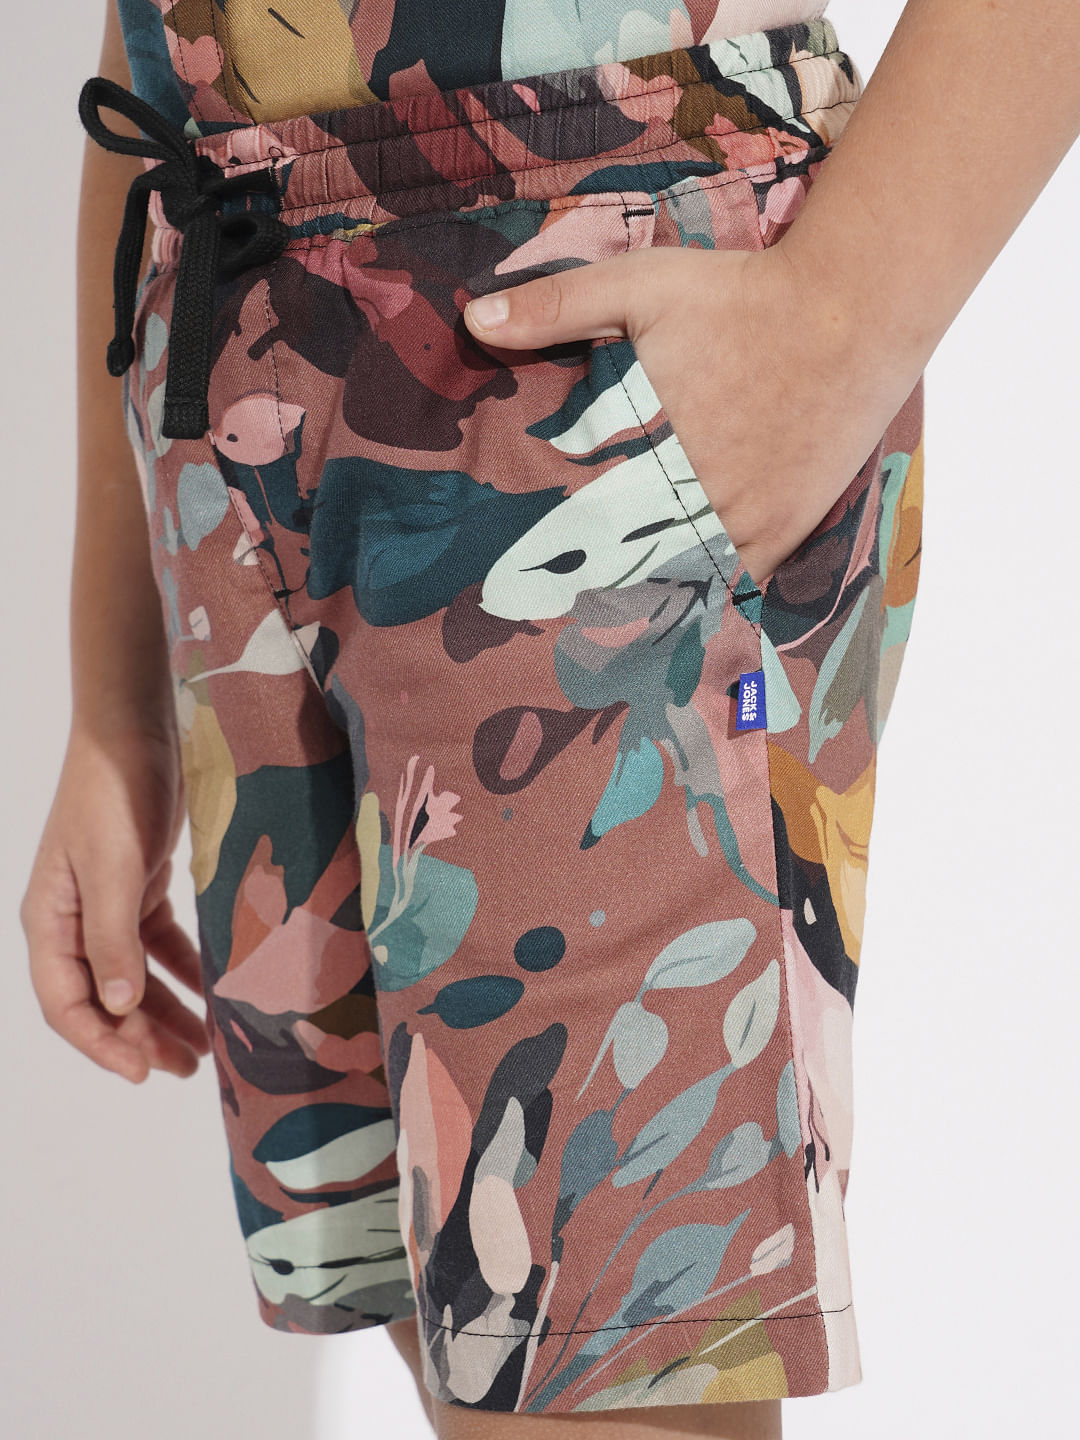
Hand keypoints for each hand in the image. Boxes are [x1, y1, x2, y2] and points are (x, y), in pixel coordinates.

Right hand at [20, 725, 209, 1083]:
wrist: (134, 730)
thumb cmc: (112, 794)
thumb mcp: (112, 868)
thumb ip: (113, 939)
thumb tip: (117, 1007)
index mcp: (49, 922)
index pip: (67, 1004)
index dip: (103, 1043)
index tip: (145, 1071)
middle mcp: (73, 921)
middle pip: (105, 998)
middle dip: (144, 1037)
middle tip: (189, 1068)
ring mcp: (106, 905)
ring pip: (136, 976)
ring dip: (168, 1010)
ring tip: (206, 1047)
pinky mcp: (140, 887)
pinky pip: (162, 944)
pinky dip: (185, 969)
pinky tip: (215, 991)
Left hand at [463, 241, 924, 589]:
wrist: (851, 309)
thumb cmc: (742, 294)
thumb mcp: (642, 283)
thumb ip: (559, 304)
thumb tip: (477, 320)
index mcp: (649, 446)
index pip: (582, 522)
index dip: (548, 559)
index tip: (512, 588)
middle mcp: (695, 493)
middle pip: (627, 564)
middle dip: (588, 591)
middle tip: (544, 624)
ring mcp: (745, 518)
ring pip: (680, 582)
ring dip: (643, 603)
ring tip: (600, 637)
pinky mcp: (784, 527)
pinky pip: (737, 583)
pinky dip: (705, 600)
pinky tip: (674, 621)